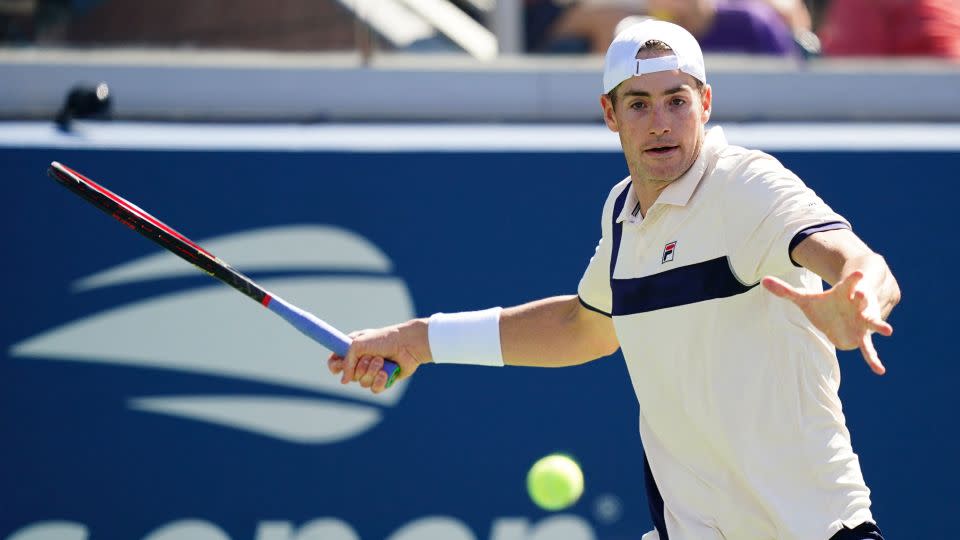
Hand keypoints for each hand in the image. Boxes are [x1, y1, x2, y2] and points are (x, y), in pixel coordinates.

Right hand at [327, 320, 428, 393]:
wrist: (407, 344)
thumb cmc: (383, 339)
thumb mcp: (358, 344)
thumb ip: (346, 361)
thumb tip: (344, 381)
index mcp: (353, 349)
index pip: (335, 362)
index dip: (335, 366)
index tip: (339, 365)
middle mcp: (361, 361)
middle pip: (349, 375)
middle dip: (360, 366)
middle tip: (371, 356)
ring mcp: (372, 371)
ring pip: (362, 382)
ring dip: (371, 371)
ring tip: (382, 361)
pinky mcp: (384, 380)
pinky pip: (374, 389)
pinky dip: (379, 380)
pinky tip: (386, 372)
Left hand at [762, 271, 892, 374]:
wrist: (840, 315)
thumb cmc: (824, 305)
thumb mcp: (804, 299)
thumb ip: (785, 291)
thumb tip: (763, 280)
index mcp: (845, 293)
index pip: (850, 284)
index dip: (853, 279)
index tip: (858, 273)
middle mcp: (857, 306)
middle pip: (863, 300)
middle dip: (865, 298)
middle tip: (864, 295)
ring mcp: (861, 321)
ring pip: (871, 323)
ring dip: (878, 326)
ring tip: (888, 331)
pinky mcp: (861, 337)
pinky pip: (869, 349)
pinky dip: (873, 359)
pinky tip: (880, 371)